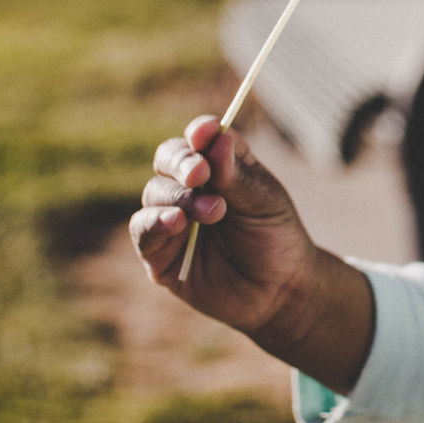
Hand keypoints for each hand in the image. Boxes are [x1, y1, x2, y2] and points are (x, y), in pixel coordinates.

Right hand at [130, 115, 373, 392]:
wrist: (280, 290)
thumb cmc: (275, 237)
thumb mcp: (265, 201)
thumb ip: (237, 175)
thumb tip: (217, 137)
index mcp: (219, 166)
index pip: (200, 139)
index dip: (200, 132)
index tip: (205, 132)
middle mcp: (190, 188)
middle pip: (169, 159)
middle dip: (182, 162)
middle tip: (201, 173)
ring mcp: (171, 218)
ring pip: (155, 192)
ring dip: (180, 197)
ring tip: (213, 211)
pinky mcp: (159, 253)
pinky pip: (143, 229)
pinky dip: (155, 221)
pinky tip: (176, 222)